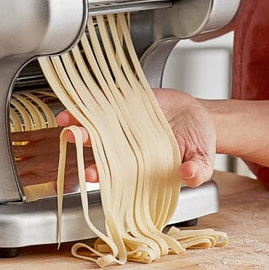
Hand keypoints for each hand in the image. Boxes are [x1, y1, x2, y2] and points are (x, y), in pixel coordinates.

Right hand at [11, 127, 94, 192]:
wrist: (92, 144)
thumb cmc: (83, 160)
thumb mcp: (73, 180)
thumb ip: (59, 185)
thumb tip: (53, 188)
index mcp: (47, 176)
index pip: (23, 182)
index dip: (11, 185)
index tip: (2, 185)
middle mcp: (42, 162)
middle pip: (15, 167)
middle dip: (3, 169)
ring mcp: (42, 147)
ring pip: (16, 151)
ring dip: (4, 153)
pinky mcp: (44, 134)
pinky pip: (24, 135)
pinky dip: (13, 137)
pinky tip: (6, 138)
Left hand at [58, 88, 216, 187]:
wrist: (199, 116)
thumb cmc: (198, 143)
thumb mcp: (203, 159)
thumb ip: (196, 171)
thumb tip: (188, 175)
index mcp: (142, 164)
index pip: (117, 172)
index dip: (102, 173)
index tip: (89, 173)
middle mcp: (127, 145)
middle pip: (100, 144)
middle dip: (83, 141)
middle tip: (70, 136)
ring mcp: (124, 123)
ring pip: (98, 122)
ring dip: (80, 118)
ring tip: (65, 116)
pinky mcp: (127, 102)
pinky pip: (107, 99)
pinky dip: (93, 96)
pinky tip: (79, 94)